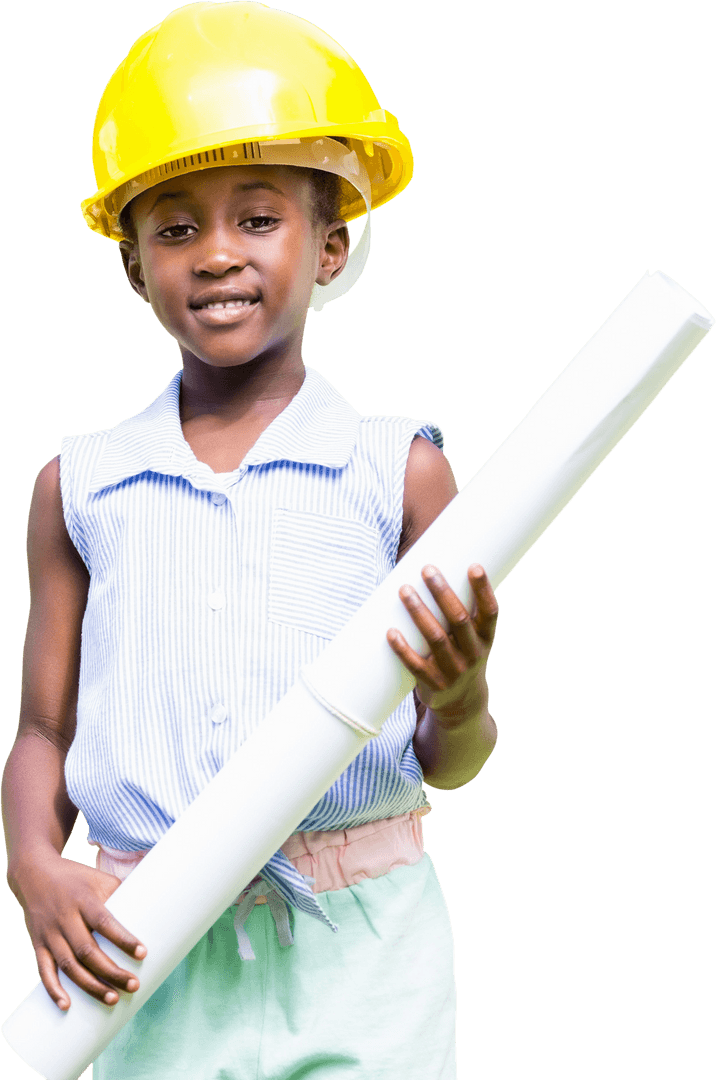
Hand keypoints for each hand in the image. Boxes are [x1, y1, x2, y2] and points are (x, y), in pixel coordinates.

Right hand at [8, 848, 146, 1010]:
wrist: (33, 874)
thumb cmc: (75, 878)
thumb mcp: (98, 878)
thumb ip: (122, 892)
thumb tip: (155, 902)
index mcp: (83, 900)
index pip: (104, 922)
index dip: (123, 939)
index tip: (143, 954)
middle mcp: (65, 918)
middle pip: (87, 950)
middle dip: (111, 971)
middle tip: (133, 985)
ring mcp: (50, 934)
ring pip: (69, 965)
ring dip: (90, 985)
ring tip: (112, 999)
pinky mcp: (38, 945)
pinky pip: (44, 971)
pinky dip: (53, 990)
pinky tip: (67, 1006)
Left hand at [386, 563, 498, 721]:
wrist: (462, 703)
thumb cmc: (462, 656)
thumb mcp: (473, 638)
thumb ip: (461, 611)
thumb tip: (436, 570)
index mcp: (486, 639)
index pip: (490, 612)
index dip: (483, 590)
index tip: (474, 566)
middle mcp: (474, 654)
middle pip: (459, 619)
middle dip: (442, 593)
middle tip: (427, 569)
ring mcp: (454, 671)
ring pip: (436, 638)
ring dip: (419, 612)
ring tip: (404, 590)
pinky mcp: (434, 684)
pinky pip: (416, 665)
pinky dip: (402, 649)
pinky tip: (390, 632)